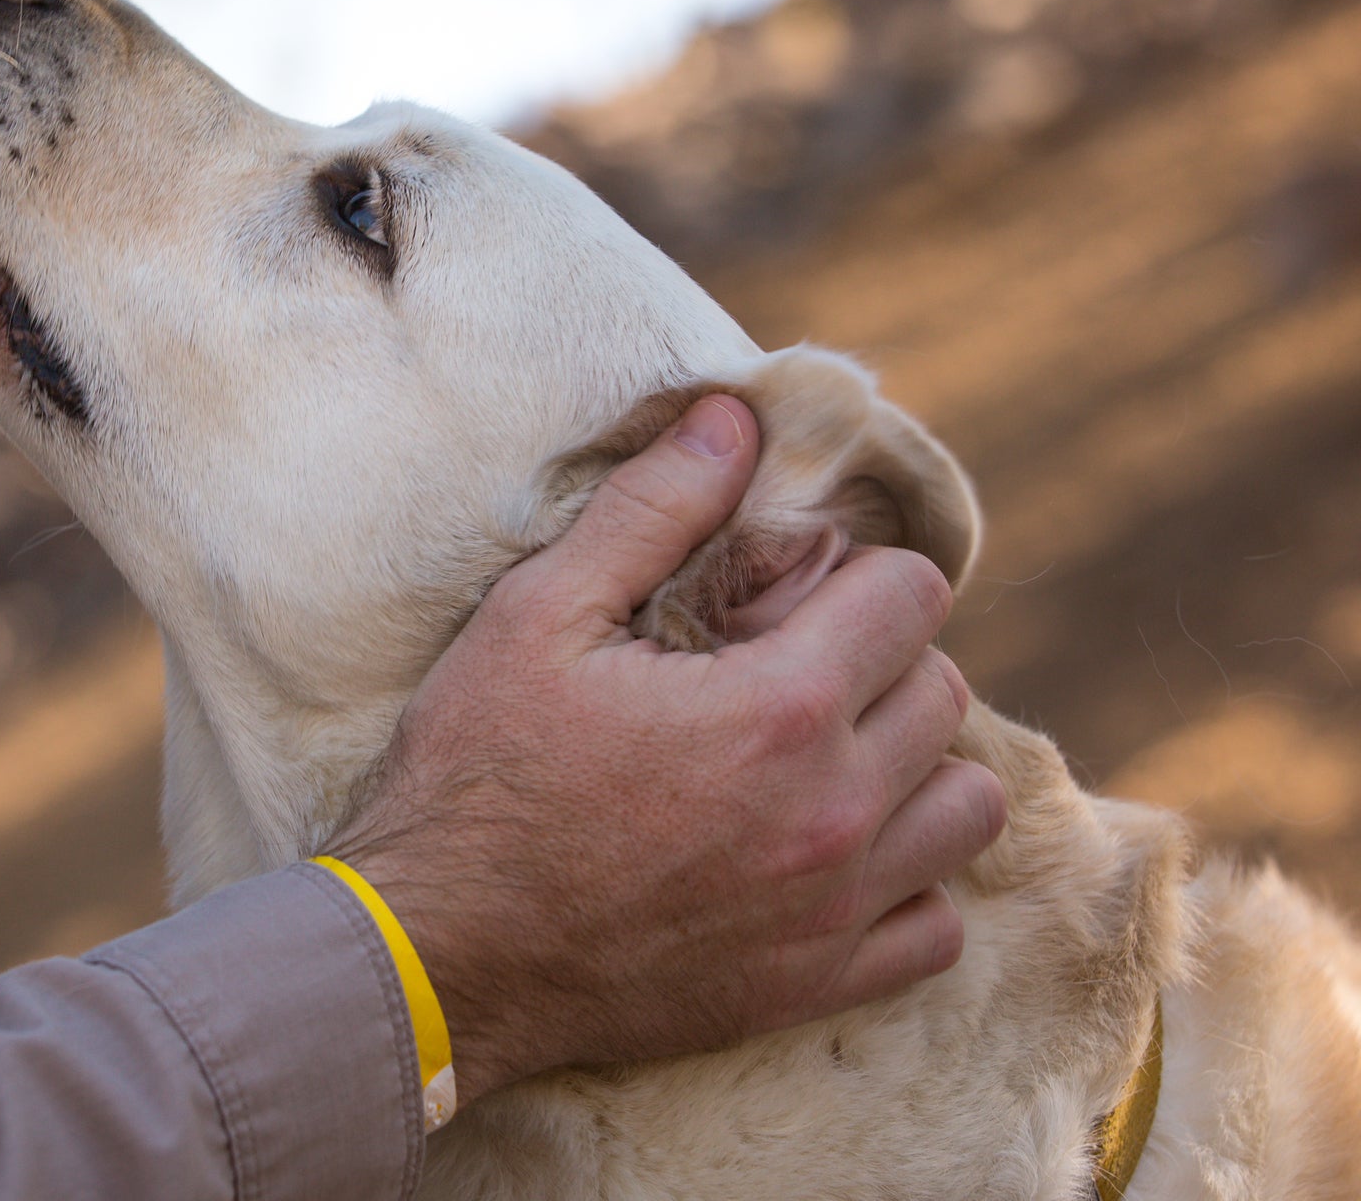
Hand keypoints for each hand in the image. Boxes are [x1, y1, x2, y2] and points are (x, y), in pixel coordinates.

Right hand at [322, 396, 1006, 1101]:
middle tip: (782, 670)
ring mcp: (832, 910)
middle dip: (879, 661)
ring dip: (911, 769)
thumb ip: (650, 510)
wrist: (437, 954)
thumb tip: (734, 418)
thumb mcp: (538, 616)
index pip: (913, 595)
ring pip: (966, 811)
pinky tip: (824, 857)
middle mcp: (833, 812)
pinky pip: (935, 929)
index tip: (780, 598)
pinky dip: (903, 886)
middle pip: (944, 694)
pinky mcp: (813, 985)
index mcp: (778, 706)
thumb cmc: (476, 774)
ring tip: (822, 760)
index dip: (849, 576)